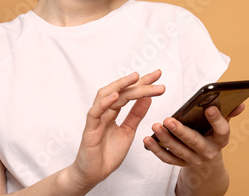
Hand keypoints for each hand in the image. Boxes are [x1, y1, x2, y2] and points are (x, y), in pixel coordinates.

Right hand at [68, 70, 164, 189]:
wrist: (94, 174)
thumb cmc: (108, 153)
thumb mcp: (128, 131)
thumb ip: (136, 115)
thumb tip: (148, 98)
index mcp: (113, 111)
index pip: (129, 92)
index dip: (143, 83)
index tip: (158, 74)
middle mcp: (104, 111)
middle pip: (121, 91)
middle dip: (138, 82)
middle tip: (156, 75)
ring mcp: (96, 118)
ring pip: (106, 95)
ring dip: (121, 85)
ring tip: (136, 78)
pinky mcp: (90, 129)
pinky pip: (95, 112)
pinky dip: (104, 103)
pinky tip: (115, 96)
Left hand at [143, 103, 245, 166]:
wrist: (208, 161)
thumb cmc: (213, 135)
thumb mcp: (222, 125)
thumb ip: (229, 112)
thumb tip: (240, 102)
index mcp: (221, 139)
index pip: (222, 130)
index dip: (216, 120)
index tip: (209, 108)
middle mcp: (208, 151)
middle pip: (195, 142)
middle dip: (181, 131)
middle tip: (169, 120)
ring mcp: (194, 159)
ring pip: (179, 150)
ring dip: (166, 139)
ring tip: (156, 126)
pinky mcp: (182, 163)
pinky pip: (168, 159)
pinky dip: (157, 150)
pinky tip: (148, 140)